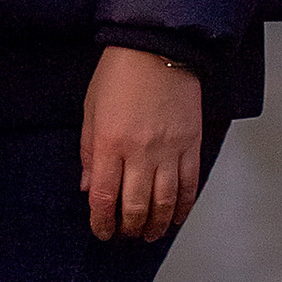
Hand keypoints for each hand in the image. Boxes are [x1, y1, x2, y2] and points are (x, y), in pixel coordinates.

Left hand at [80, 46, 203, 242]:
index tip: (102, 232)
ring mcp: (169, 149)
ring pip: (165, 202)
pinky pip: (189, 185)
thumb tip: (89, 189)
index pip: (105, 198)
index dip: (102, 222)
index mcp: (110, 143)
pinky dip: (183, 207)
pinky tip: (176, 217)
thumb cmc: (118, 75)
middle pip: (136, 206)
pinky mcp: (191, 144)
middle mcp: (140, 152)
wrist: (158, 47)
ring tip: (150, 234)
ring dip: (157, 225)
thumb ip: (90, 152)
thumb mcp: (91, 110)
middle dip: (129, 227)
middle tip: (125, 234)